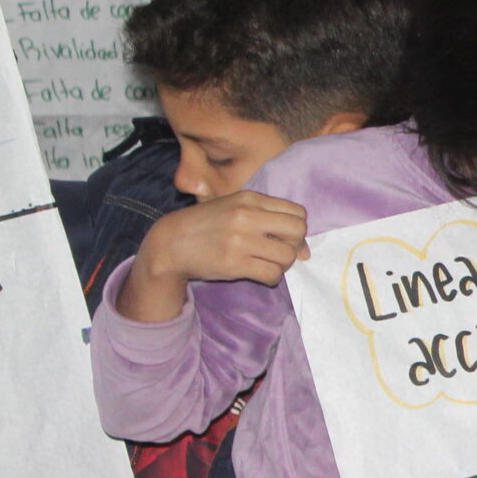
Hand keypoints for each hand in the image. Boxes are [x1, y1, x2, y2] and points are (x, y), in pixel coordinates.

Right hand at [118, 191, 308, 321]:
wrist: (170, 243)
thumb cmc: (206, 225)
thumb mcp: (234, 208)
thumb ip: (269, 220)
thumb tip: (306, 251)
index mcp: (249, 199)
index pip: (298, 213)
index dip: (297, 228)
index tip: (284, 237)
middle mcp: (246, 216)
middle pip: (298, 232)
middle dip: (294, 245)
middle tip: (279, 252)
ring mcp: (240, 240)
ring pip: (287, 256)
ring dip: (282, 264)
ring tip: (266, 263)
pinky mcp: (234, 263)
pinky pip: (272, 274)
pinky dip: (271, 278)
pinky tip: (259, 273)